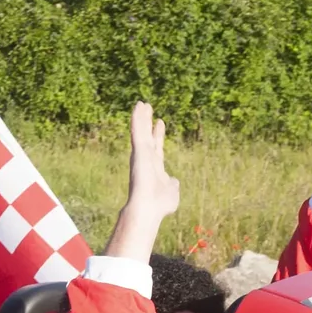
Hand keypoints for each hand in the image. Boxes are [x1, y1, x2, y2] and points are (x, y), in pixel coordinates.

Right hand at [102, 102, 177, 260]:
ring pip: (140, 131)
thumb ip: (172, 185)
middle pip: (147, 136)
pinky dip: (137, 119)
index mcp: (155, 167)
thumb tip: (174, 181)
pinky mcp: (138, 151)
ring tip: (141, 103)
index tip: (160, 122)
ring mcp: (141, 154)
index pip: (157, 147)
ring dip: (140, 117)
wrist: (149, 208)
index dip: (158, 135)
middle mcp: (147, 159)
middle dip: (146, 122)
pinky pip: (137, 131)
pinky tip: (138, 107)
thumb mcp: (172, 192)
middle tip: (147, 106)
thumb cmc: (160, 204)